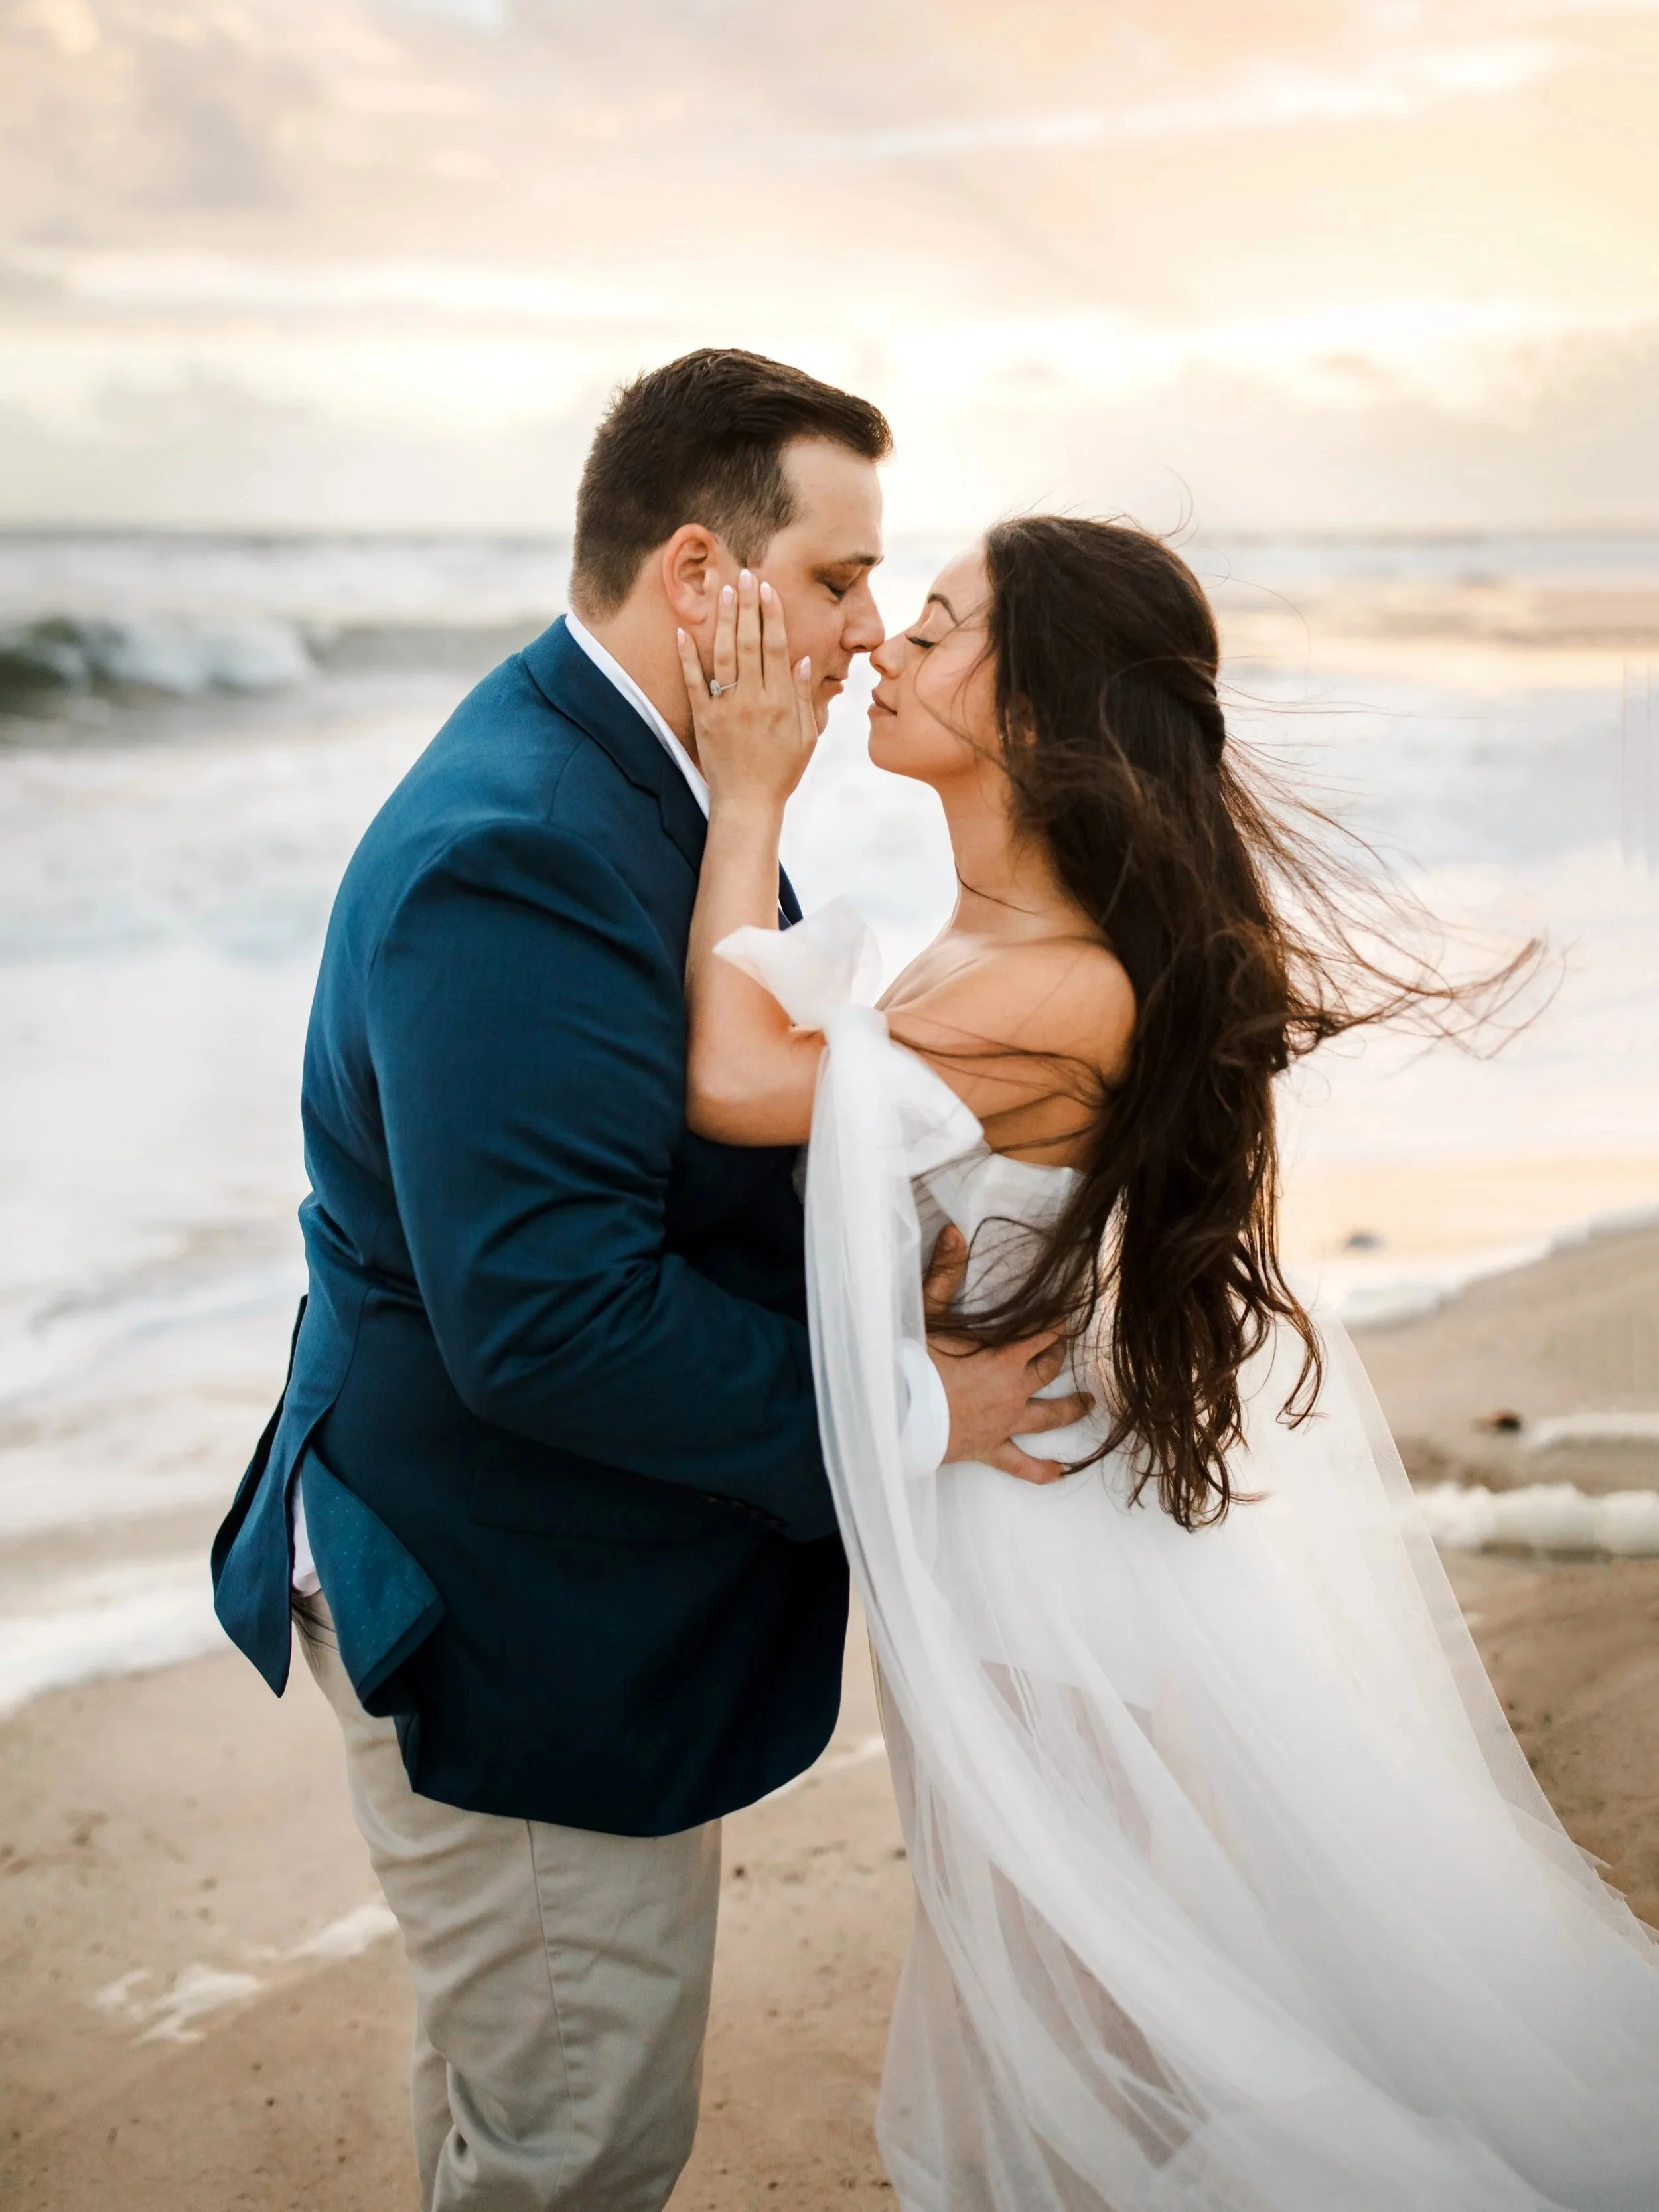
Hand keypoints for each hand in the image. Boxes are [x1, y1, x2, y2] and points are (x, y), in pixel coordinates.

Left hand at [675, 568, 817, 810]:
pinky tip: (682, 631)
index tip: (767, 589)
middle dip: (747, 606)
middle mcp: (753, 700)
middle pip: (751, 643)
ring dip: (724, 621)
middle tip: (744, 575)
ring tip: (722, 590)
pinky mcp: (704, 719)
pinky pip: (693, 682)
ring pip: (724, 655)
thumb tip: (801, 659)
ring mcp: (726, 708)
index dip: (772, 616)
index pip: (776, 648)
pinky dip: (687, 656)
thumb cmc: (781, 771)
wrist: (747, 803)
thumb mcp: (806, 736)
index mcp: (780, 702)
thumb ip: (803, 697)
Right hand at [923, 1227, 1094, 1485]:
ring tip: (1088, 1403)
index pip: (1041, 1333)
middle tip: (1066, 1346)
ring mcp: (1004, 1422)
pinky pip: (1021, 1465)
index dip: (1055, 1323)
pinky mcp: (990, 1449)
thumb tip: (954, 1231)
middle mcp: (1012, 1389)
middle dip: (1059, 1355)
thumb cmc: (909, 1362)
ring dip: (1071, 1408)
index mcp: (1003, 1354)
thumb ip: (944, 1272)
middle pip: (1048, 1368)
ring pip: (1049, 1416)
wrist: (892, 1412)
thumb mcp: (926, 1312)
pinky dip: (1041, 1471)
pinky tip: (1059, 1473)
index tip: (1068, 1314)